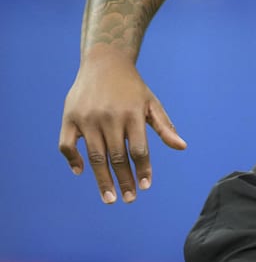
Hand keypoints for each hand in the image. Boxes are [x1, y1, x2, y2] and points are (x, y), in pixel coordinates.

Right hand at [58, 54, 186, 203]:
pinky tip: (81, 172)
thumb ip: (164, 126)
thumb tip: (182, 147)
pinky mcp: (69, 118)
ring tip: (110, 198)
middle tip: (129, 199)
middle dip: (124, 181)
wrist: (105, 62)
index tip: (146, 187)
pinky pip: (67, 146)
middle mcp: (109, 117)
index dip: (143, 170)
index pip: (139, 150)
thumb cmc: (132, 87)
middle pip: (117, 157)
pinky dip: (72, 160)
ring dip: (102, 179)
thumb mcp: (151, 103)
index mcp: (132, 114)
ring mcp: (87, 118)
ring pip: (94, 156)